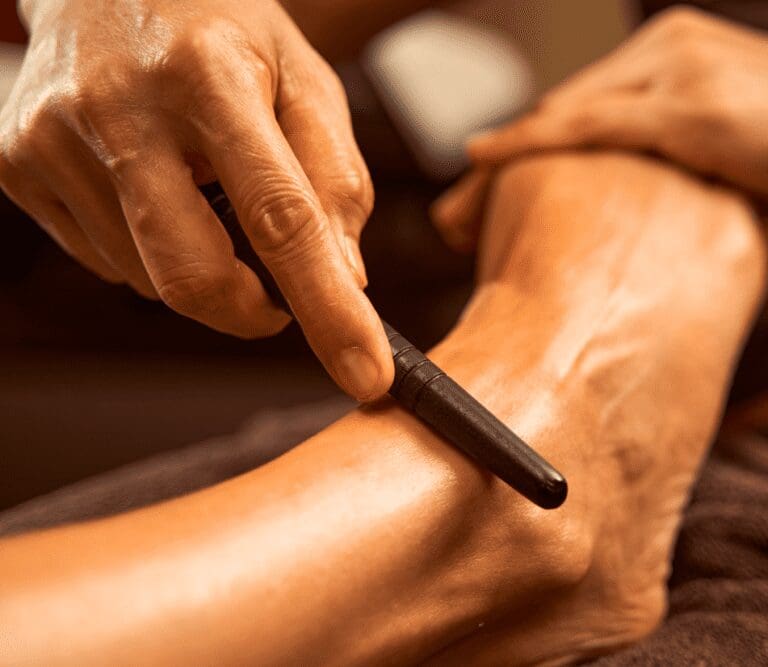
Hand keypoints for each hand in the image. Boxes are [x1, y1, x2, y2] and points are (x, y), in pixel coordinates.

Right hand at [0, 0, 391, 399]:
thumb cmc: (222, 30)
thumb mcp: (305, 78)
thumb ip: (335, 176)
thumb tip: (346, 277)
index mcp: (211, 77)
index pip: (280, 217)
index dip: (328, 309)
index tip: (366, 377)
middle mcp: (121, 108)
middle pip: (192, 276)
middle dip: (250, 311)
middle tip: (278, 295)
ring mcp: (53, 140)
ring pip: (150, 279)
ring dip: (199, 268)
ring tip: (201, 190)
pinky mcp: (15, 165)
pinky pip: (105, 262)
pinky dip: (149, 252)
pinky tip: (153, 189)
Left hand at [434, 7, 767, 246]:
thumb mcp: (742, 142)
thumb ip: (685, 159)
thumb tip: (648, 212)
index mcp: (676, 50)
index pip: (584, 106)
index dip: (530, 149)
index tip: (484, 190)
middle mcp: (669, 47)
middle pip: (562, 110)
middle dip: (504, 163)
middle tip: (453, 210)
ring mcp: (679, 71)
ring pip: (566, 117)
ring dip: (505, 162)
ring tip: (456, 209)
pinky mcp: (693, 106)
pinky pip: (594, 125)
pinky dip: (535, 142)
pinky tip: (487, 160)